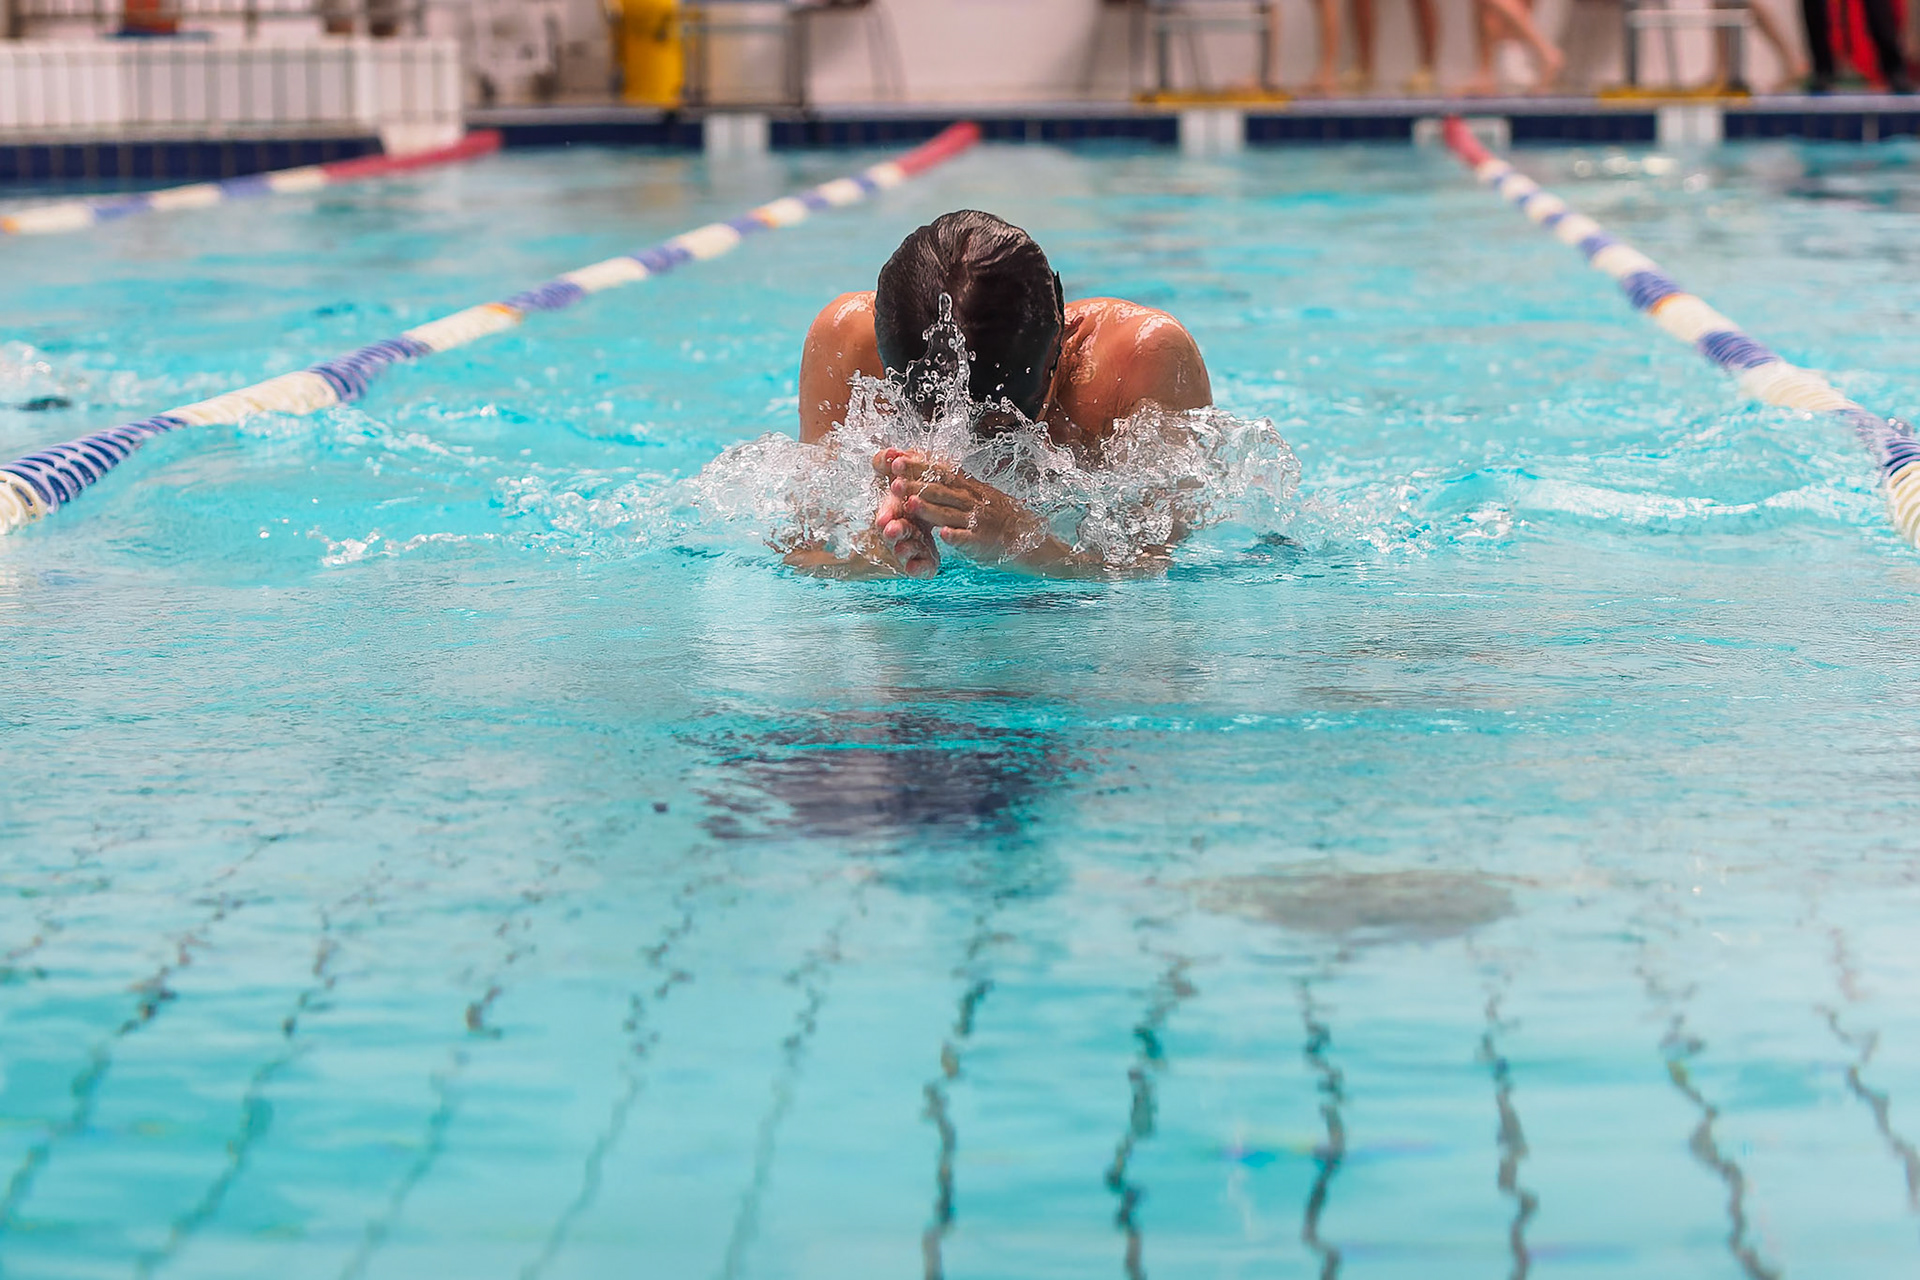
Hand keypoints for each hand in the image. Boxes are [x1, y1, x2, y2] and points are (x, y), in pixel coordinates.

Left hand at [872, 448, 1047, 564]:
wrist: (1030, 538)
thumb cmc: (1001, 518)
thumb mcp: (980, 496)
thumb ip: (957, 487)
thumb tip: (933, 472)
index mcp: (969, 488)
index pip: (940, 472)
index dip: (918, 466)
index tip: (897, 459)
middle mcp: (972, 501)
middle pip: (940, 491)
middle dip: (916, 485)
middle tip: (894, 480)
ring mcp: (977, 521)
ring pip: (949, 513)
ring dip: (929, 509)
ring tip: (910, 504)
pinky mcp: (982, 542)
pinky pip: (967, 538)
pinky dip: (955, 536)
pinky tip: (942, 536)